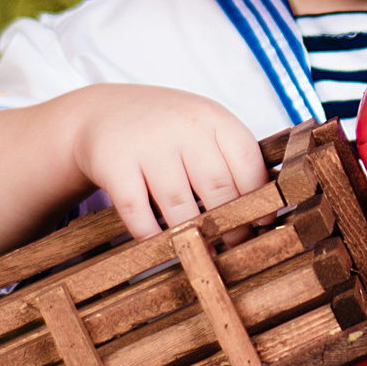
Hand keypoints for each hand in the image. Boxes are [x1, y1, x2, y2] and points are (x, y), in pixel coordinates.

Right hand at [67, 85, 269, 239]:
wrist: (102, 112)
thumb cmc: (166, 130)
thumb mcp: (201, 127)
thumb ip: (229, 159)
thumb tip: (264, 213)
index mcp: (212, 117)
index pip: (247, 161)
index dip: (258, 197)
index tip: (263, 223)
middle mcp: (183, 126)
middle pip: (217, 187)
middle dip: (230, 225)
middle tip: (234, 247)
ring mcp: (147, 144)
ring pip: (179, 205)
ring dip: (192, 237)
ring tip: (201, 253)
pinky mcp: (115, 163)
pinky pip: (137, 212)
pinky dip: (150, 235)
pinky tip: (159, 246)